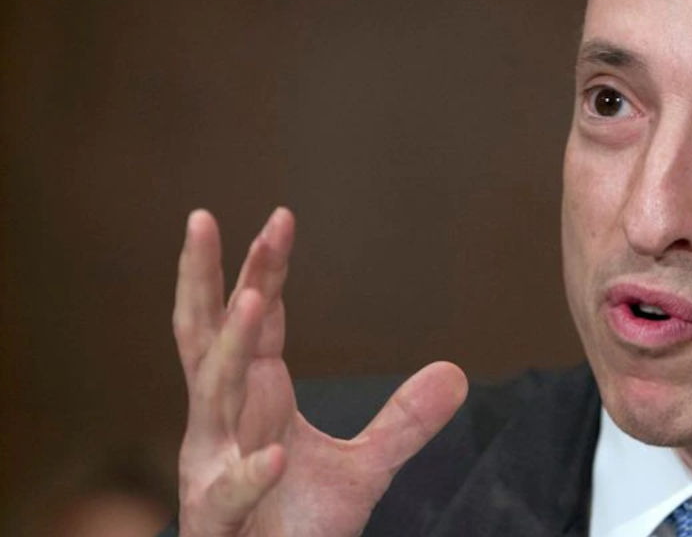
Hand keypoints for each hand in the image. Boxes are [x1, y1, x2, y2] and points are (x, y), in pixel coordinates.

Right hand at [173, 208, 467, 535]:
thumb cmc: (295, 525)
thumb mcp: (363, 468)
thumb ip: (403, 421)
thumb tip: (455, 372)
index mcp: (251, 400)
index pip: (254, 322)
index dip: (262, 270)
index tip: (280, 219)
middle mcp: (221, 423)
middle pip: (205, 337)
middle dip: (205, 279)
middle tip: (206, 217)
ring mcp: (212, 467)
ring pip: (211, 396)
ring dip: (231, 347)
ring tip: (254, 298)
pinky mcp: (217, 519)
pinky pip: (233, 492)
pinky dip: (253, 474)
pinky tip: (280, 457)